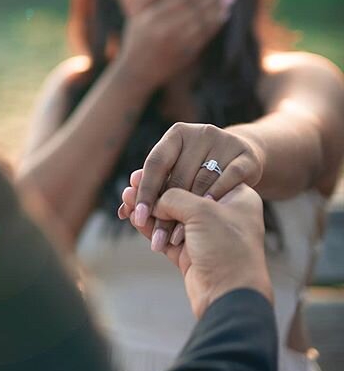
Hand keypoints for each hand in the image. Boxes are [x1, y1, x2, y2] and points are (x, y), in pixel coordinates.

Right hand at [117, 0, 234, 93]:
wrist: (137, 73)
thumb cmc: (135, 41)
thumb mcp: (134, 17)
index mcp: (153, 18)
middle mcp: (165, 30)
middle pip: (196, 8)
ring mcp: (177, 43)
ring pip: (203, 22)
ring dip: (219, 8)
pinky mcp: (185, 54)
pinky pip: (205, 36)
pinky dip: (216, 24)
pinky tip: (224, 15)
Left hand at [120, 123, 263, 250]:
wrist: (242, 161)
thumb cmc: (198, 171)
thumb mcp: (175, 174)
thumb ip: (151, 189)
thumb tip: (124, 209)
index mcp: (177, 134)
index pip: (155, 163)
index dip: (145, 191)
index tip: (137, 217)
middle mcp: (201, 133)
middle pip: (178, 176)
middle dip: (166, 211)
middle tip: (157, 238)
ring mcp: (226, 142)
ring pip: (201, 181)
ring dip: (190, 211)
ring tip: (178, 237)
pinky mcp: (247, 156)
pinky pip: (229, 178)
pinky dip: (217, 194)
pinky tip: (208, 210)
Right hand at [122, 182, 272, 317]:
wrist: (230, 297)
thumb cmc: (227, 248)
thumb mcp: (201, 211)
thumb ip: (174, 197)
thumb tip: (155, 199)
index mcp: (237, 197)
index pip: (200, 175)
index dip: (173, 171)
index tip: (150, 168)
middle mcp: (222, 214)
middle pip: (183, 196)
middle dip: (156, 190)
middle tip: (133, 181)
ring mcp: (206, 235)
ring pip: (171, 216)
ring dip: (149, 208)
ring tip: (126, 198)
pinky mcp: (191, 254)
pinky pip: (165, 235)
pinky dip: (150, 227)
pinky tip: (134, 217)